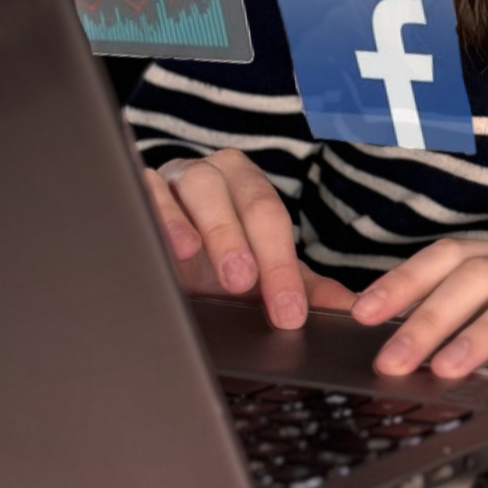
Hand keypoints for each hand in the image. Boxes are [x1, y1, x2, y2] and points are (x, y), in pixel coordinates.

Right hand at [142, 151, 354, 325]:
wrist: (151, 249)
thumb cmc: (207, 259)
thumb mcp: (253, 272)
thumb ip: (297, 285)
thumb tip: (348, 308)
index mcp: (249, 186)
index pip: (273, 221)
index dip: (282, 267)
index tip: (289, 313)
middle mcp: (216, 174)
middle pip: (242, 201)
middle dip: (248, 246)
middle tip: (248, 287)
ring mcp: (175, 176)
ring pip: (198, 187)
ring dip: (212, 230)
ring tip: (222, 270)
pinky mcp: (139, 186)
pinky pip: (149, 191)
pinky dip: (163, 217)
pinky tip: (173, 248)